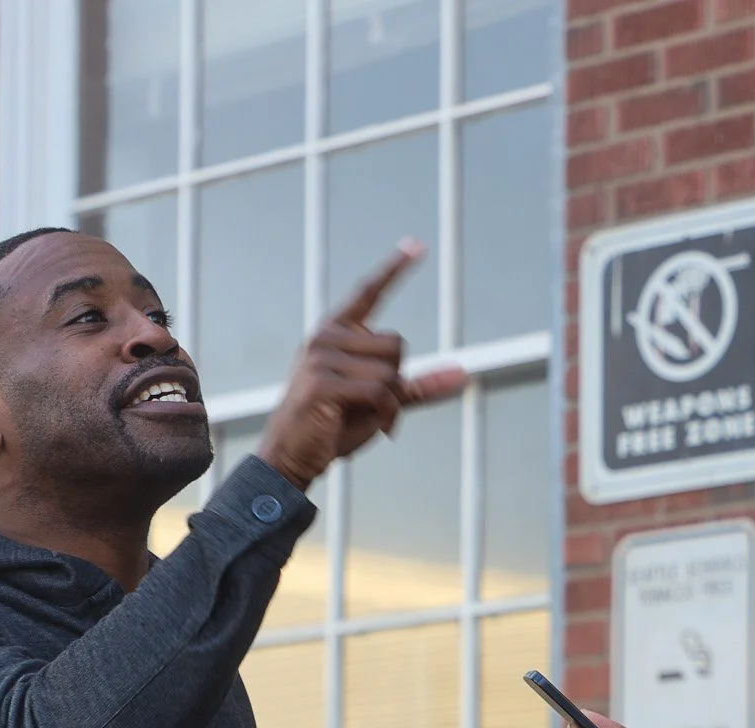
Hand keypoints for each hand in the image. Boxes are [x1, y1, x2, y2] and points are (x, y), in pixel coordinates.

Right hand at [260, 240, 467, 489]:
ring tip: (365, 417)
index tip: (417, 244)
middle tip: (371, 406)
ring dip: (391, 401)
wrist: (291, 455)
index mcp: (336, 332)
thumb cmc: (333, 427)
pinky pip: (382, 390)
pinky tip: (377, 427)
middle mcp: (327, 336)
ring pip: (391, 369)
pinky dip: (388, 414)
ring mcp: (322, 356)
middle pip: (397, 344)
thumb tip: (463, 373)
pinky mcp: (324, 381)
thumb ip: (418, 385)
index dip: (395, 269)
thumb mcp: (381, 401)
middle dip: (396, 380)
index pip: (370, 292)